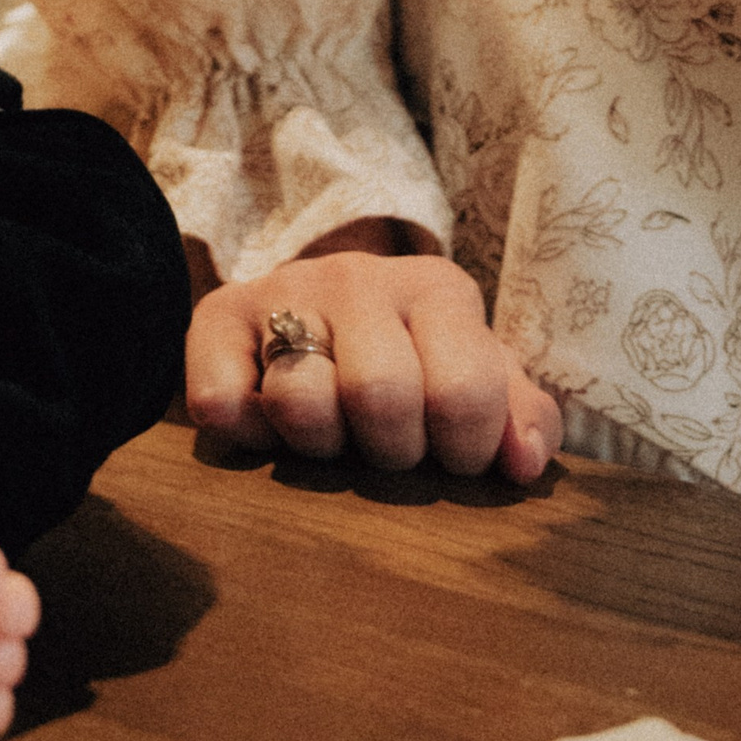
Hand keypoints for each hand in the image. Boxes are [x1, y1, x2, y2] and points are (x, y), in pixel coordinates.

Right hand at [186, 243, 561, 481]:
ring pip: (299, 400)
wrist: (313, 310)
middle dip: (388, 451)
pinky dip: (247, 434)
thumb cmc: (413, 364)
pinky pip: (221, 403)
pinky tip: (269, 423)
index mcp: (437, 289)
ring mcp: (284, 290)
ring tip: (331, 431)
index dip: (460, 451)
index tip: (448, 453)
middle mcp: (358, 277)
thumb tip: (523, 463)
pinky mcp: (218, 315)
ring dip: (318, 444)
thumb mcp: (475, 376)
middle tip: (384, 447)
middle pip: (380, 396)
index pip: (464, 392)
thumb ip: (518, 415)